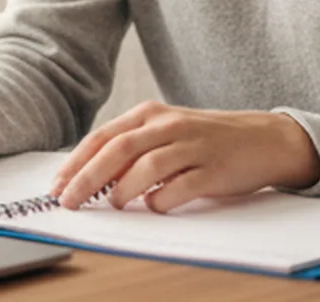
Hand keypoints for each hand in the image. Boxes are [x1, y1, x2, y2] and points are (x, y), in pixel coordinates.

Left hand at [49, 100, 319, 213]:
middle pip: (118, 150)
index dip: (76, 163)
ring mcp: (193, 146)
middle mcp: (169, 125)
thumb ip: (130, 149)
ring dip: (123, 189)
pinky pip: (180, 187)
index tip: (56, 186)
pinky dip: (161, 200)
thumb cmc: (205, 140)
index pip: (103, 137)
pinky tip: (154, 206)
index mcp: (151, 114)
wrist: (263, 139)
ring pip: (147, 166)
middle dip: (87, 178)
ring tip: (113, 204)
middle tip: (69, 201)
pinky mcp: (214, 169)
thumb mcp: (164, 134)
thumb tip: (88, 178)